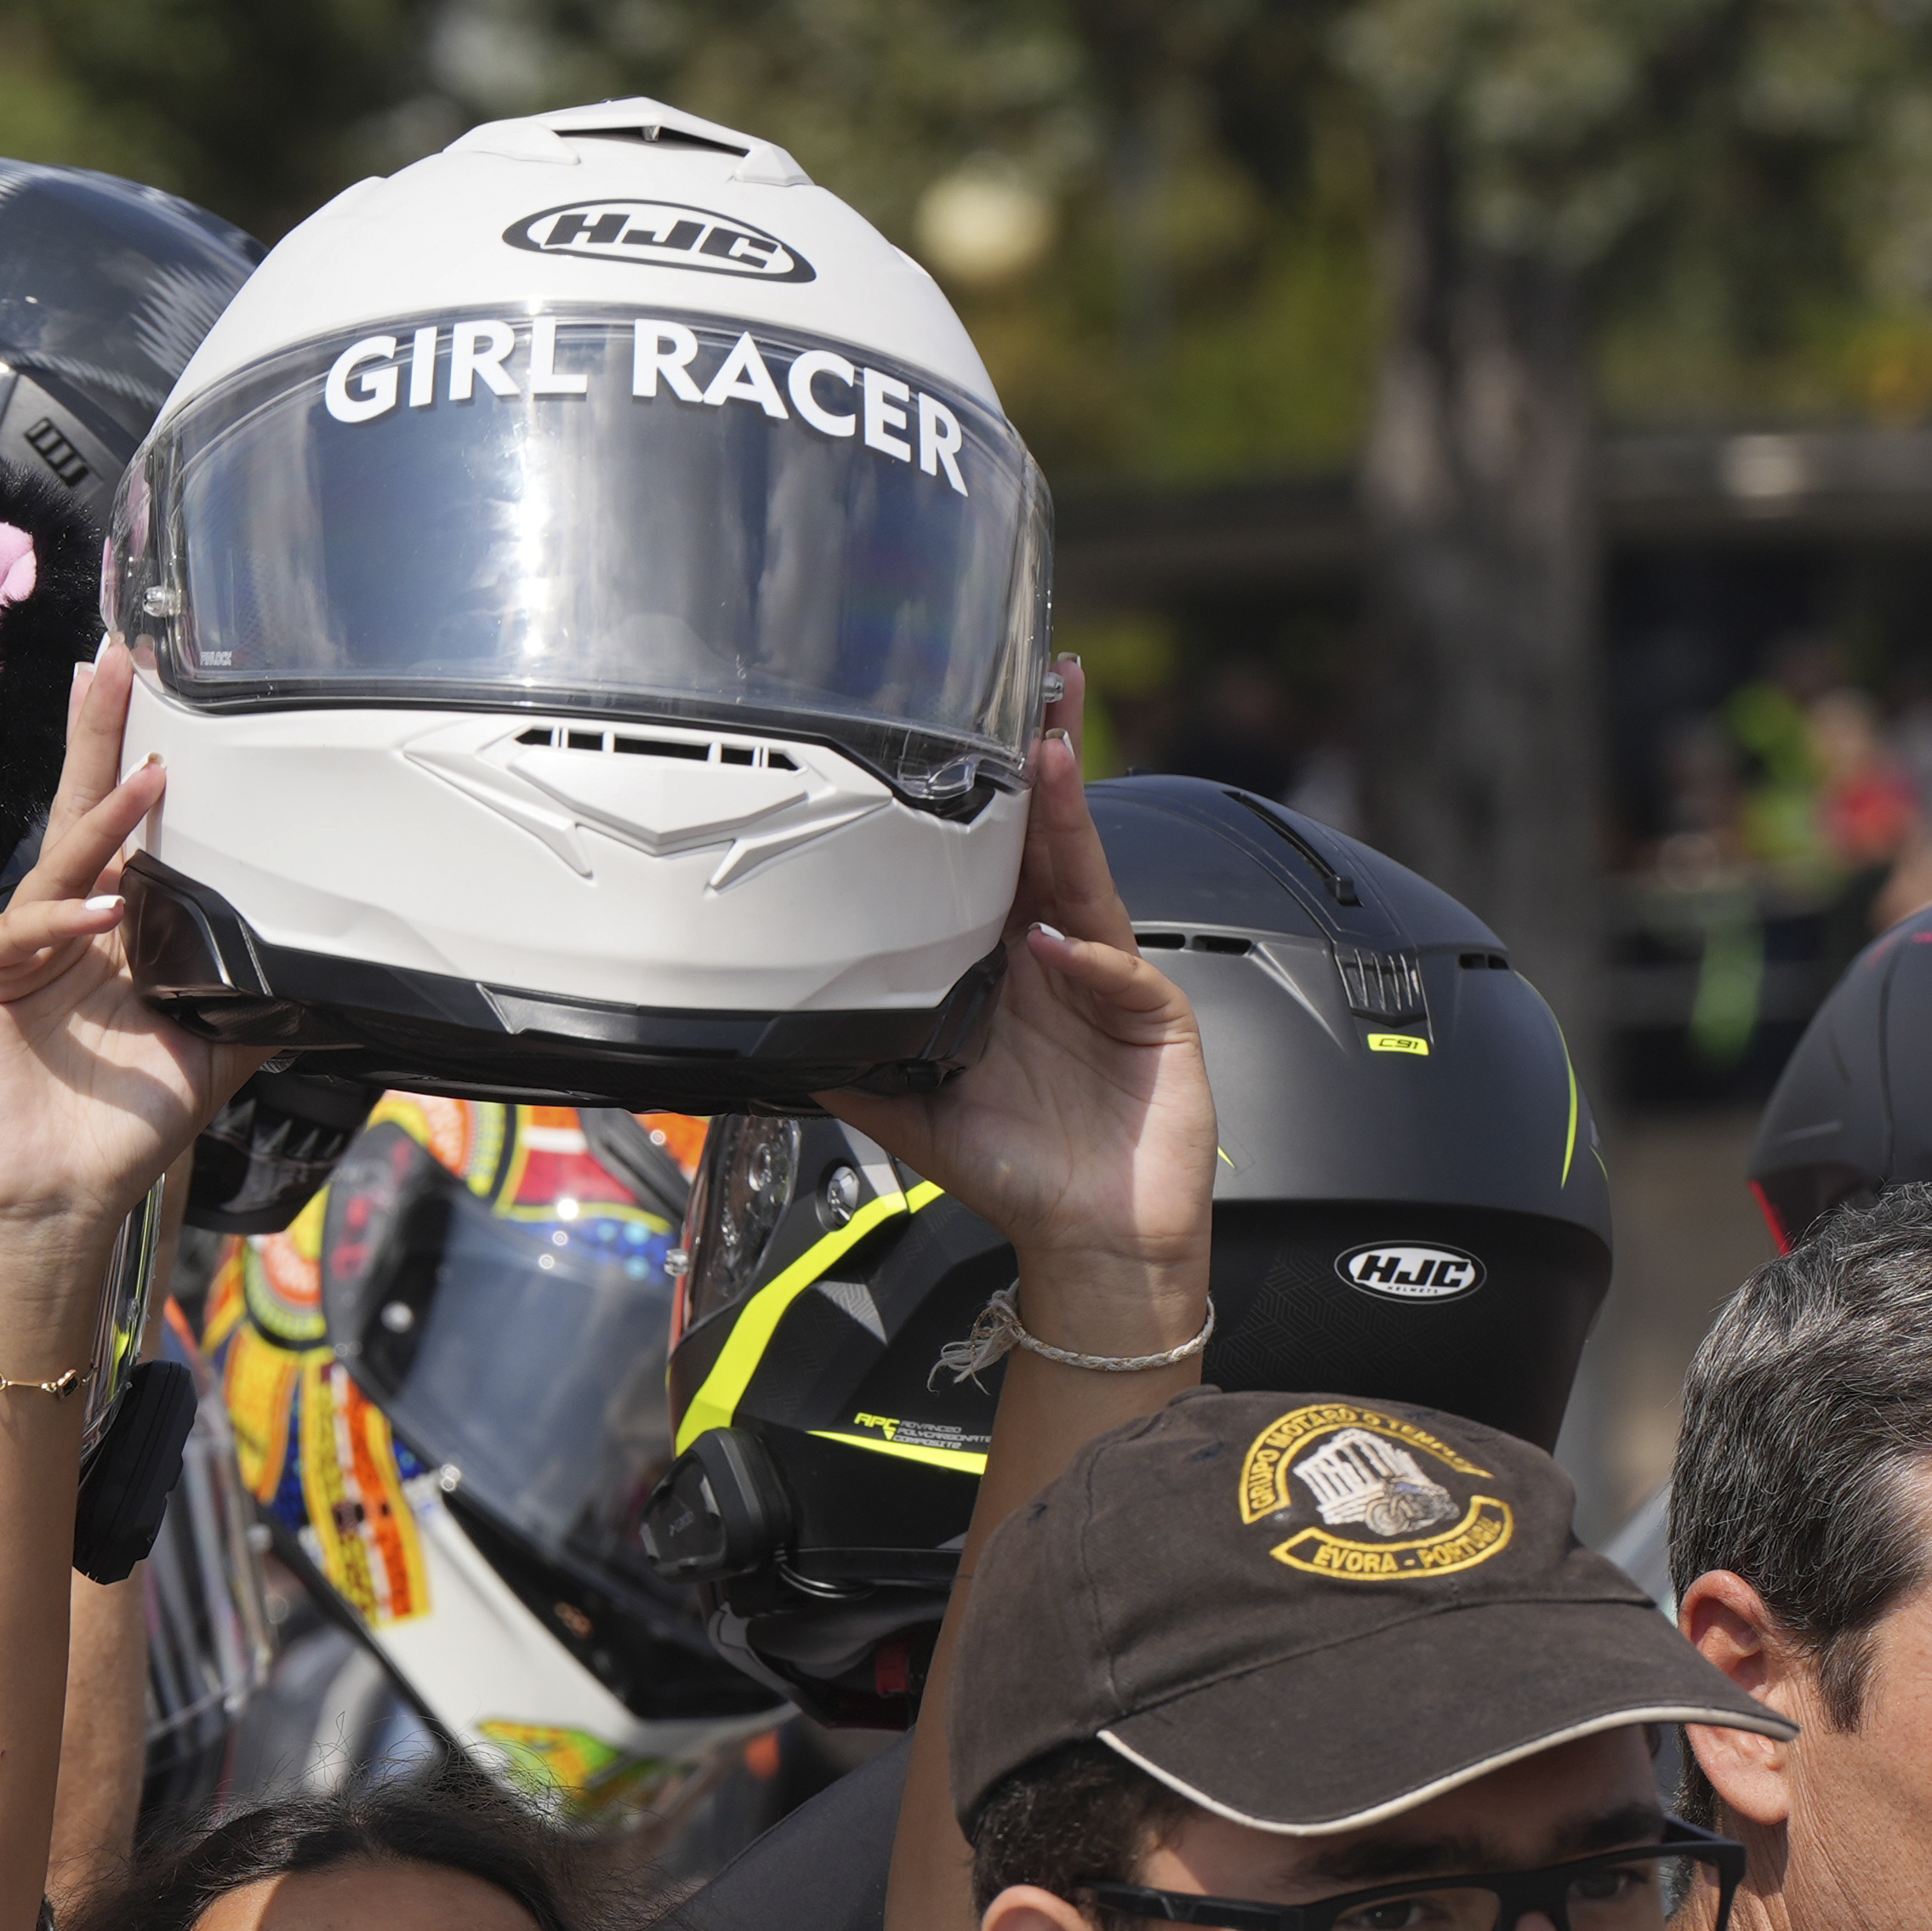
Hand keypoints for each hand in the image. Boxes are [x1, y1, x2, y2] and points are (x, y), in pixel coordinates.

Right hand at [0, 647, 263, 1243]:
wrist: (63, 1198)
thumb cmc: (124, 1129)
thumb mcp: (213, 1051)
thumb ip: (254, 997)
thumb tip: (322, 963)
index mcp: (111, 931)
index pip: (127, 831)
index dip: (138, 763)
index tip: (161, 698)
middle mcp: (64, 924)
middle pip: (81, 811)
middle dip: (97, 734)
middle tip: (116, 661)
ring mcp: (17, 946)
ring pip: (60, 860)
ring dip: (104, 818)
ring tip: (148, 779)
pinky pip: (20, 928)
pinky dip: (63, 916)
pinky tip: (102, 910)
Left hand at [816, 661, 1214, 1351]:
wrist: (1090, 1242)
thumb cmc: (1019, 1173)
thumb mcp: (915, 1116)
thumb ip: (855, 1068)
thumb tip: (775, 1040)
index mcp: (1008, 968)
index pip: (997, 863)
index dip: (989, 797)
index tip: (973, 730)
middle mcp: (1061, 959)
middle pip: (1053, 843)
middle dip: (1048, 763)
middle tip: (1040, 688)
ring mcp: (1111, 983)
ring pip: (1089, 881)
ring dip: (1069, 820)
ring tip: (1050, 758)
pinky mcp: (1156, 1019)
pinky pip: (1120, 972)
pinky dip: (1089, 958)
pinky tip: (1054, 944)